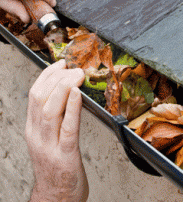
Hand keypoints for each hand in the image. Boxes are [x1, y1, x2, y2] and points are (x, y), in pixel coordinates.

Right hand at [25, 60, 88, 201]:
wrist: (55, 198)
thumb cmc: (55, 165)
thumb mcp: (48, 138)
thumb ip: (54, 117)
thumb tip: (67, 92)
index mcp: (33, 129)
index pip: (34, 94)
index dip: (47, 75)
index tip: (61, 63)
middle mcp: (37, 135)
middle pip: (40, 98)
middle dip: (57, 77)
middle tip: (73, 68)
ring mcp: (50, 145)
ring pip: (50, 110)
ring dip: (64, 88)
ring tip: (76, 75)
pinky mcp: (65, 155)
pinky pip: (68, 128)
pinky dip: (72, 108)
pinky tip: (78, 94)